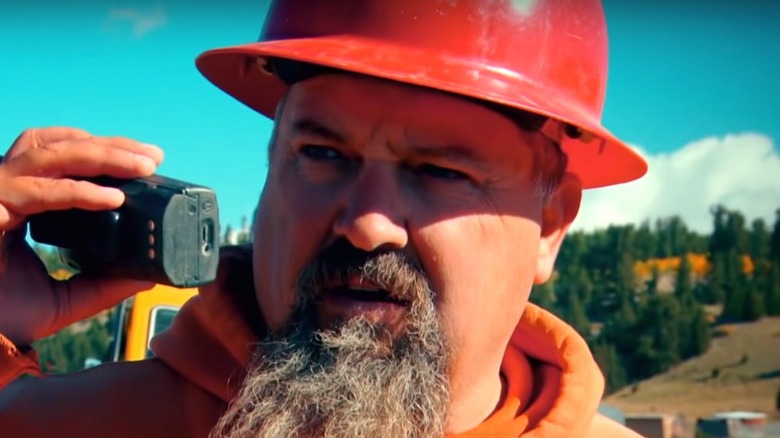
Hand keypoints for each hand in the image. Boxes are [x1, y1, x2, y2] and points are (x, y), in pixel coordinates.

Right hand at [0, 127, 164, 345]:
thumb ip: (103, 284)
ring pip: (48, 156)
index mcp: (22, 203)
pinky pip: (36, 194)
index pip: (61, 157)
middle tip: (153, 156)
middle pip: (58, 147)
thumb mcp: (67, 298)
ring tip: (140, 167)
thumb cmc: (7, 317)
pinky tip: (111, 198)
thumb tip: (147, 276)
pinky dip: (76, 192)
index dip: (103, 150)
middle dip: (110, 146)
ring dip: (100, 156)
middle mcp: (6, 192)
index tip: (147, 159)